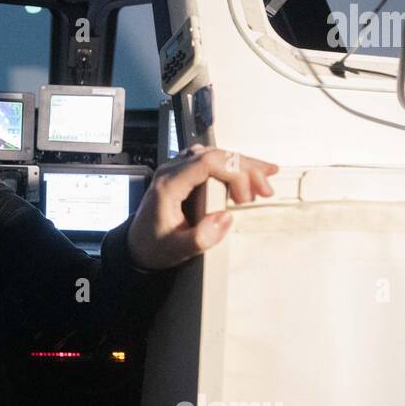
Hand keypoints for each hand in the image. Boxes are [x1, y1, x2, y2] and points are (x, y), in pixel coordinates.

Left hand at [128, 144, 278, 268]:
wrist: (138, 246)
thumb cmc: (154, 246)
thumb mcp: (177, 249)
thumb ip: (200, 238)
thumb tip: (226, 218)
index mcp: (168, 185)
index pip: (205, 163)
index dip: (233, 173)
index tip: (246, 197)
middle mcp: (172, 171)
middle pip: (215, 155)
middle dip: (245, 169)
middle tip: (265, 190)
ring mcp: (179, 170)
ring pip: (217, 156)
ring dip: (243, 166)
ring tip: (266, 181)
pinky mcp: (187, 174)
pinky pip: (214, 162)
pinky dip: (235, 167)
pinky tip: (253, 174)